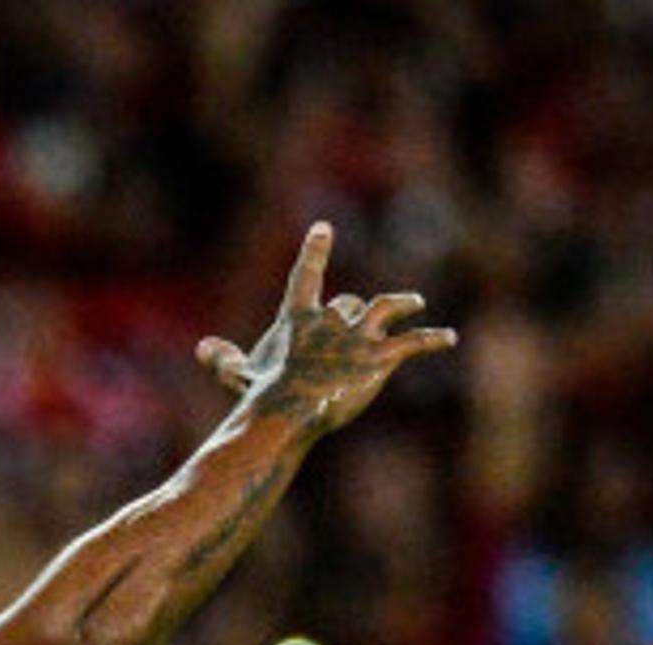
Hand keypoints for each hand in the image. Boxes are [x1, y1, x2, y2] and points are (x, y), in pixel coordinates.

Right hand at [194, 222, 454, 436]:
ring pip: (388, 308)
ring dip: (403, 304)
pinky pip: (413, 342)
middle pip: (350, 304)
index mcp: (299, 318)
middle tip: (364, 315)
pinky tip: (449, 338)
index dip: (314, 250)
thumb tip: (203, 346)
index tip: (322, 228)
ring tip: (415, 304)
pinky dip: (432, 339)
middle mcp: (332, 319)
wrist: (292, 408)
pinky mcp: (380, 357)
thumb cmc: (263, 396)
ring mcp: (359, 337)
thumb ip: (224, 361)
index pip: (306, 275)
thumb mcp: (240, 376)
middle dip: (358, 311)